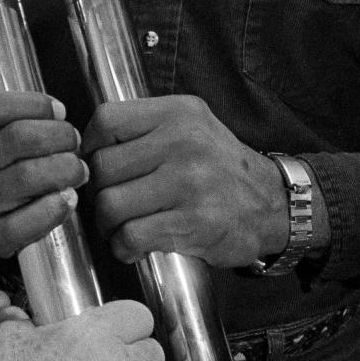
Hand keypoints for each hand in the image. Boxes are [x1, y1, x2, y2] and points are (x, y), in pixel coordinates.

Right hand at [0, 53, 88, 257]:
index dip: (34, 104)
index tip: (58, 109)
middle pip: (16, 140)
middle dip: (57, 136)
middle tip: (74, 138)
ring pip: (26, 178)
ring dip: (64, 169)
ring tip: (78, 165)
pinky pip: (24, 224)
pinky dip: (53, 208)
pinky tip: (66, 196)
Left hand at [83, 95, 288, 266]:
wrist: (273, 205)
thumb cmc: (221, 168)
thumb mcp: (191, 126)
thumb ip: (146, 128)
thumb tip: (86, 150)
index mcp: (178, 113)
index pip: (107, 120)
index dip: (89, 147)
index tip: (94, 165)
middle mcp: (183, 142)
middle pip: (103, 167)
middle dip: (97, 192)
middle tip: (108, 204)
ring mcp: (189, 182)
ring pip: (111, 204)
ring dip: (106, 224)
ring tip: (119, 227)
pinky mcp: (193, 222)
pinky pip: (131, 235)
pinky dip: (123, 247)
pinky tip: (133, 245)